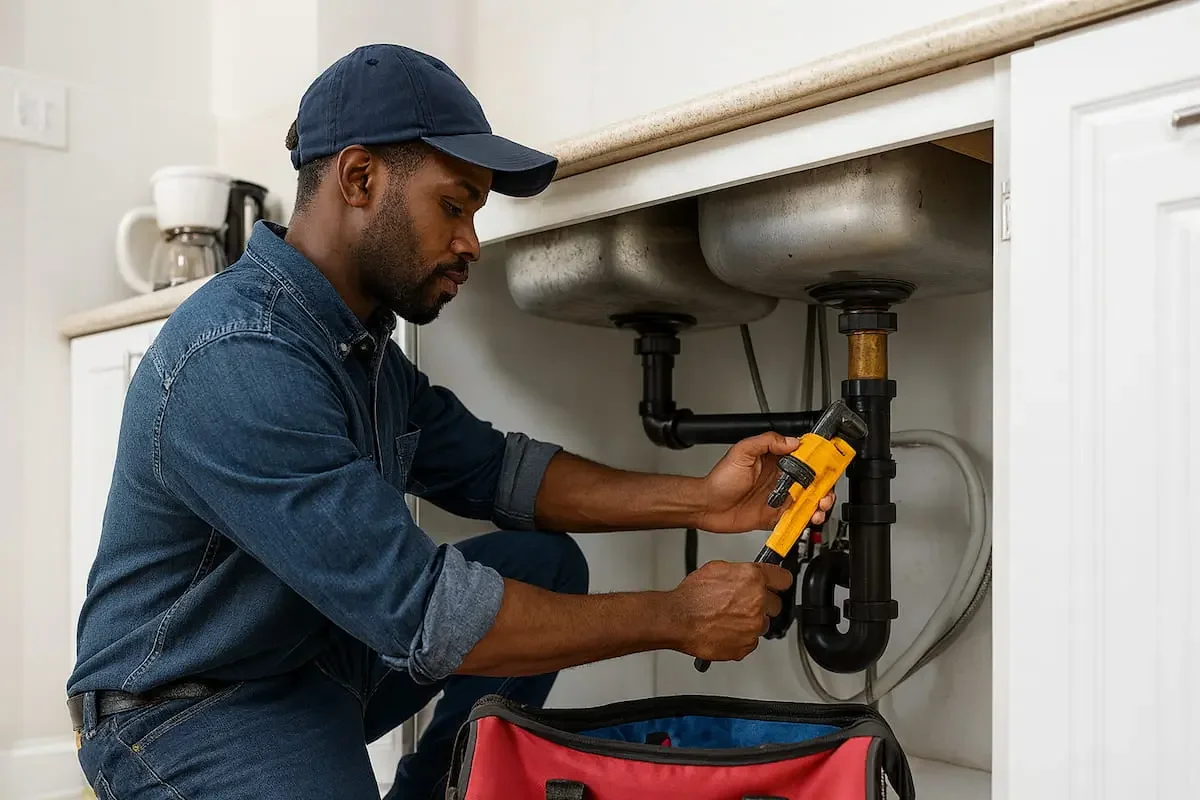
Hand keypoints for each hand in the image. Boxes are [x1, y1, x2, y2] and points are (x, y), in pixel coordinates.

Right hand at [667, 560, 792, 661]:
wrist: (678, 619)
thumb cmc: (692, 596)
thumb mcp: (717, 569)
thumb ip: (741, 571)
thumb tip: (749, 573)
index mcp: (753, 579)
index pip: (784, 579)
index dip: (779, 582)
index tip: (778, 584)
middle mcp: (758, 602)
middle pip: (776, 604)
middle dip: (764, 603)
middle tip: (745, 602)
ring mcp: (754, 626)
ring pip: (762, 623)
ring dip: (751, 621)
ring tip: (729, 617)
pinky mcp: (746, 645)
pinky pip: (751, 640)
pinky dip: (741, 637)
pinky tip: (726, 629)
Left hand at [696, 431, 834, 532]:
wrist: (707, 506)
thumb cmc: (720, 479)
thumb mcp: (742, 452)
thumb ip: (767, 442)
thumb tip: (792, 441)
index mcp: (776, 460)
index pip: (804, 456)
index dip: (820, 459)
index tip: (830, 463)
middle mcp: (781, 479)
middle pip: (813, 481)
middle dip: (825, 486)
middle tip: (826, 492)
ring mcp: (780, 498)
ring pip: (809, 501)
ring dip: (820, 504)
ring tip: (820, 507)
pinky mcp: (776, 516)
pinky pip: (797, 518)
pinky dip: (807, 519)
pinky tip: (810, 518)